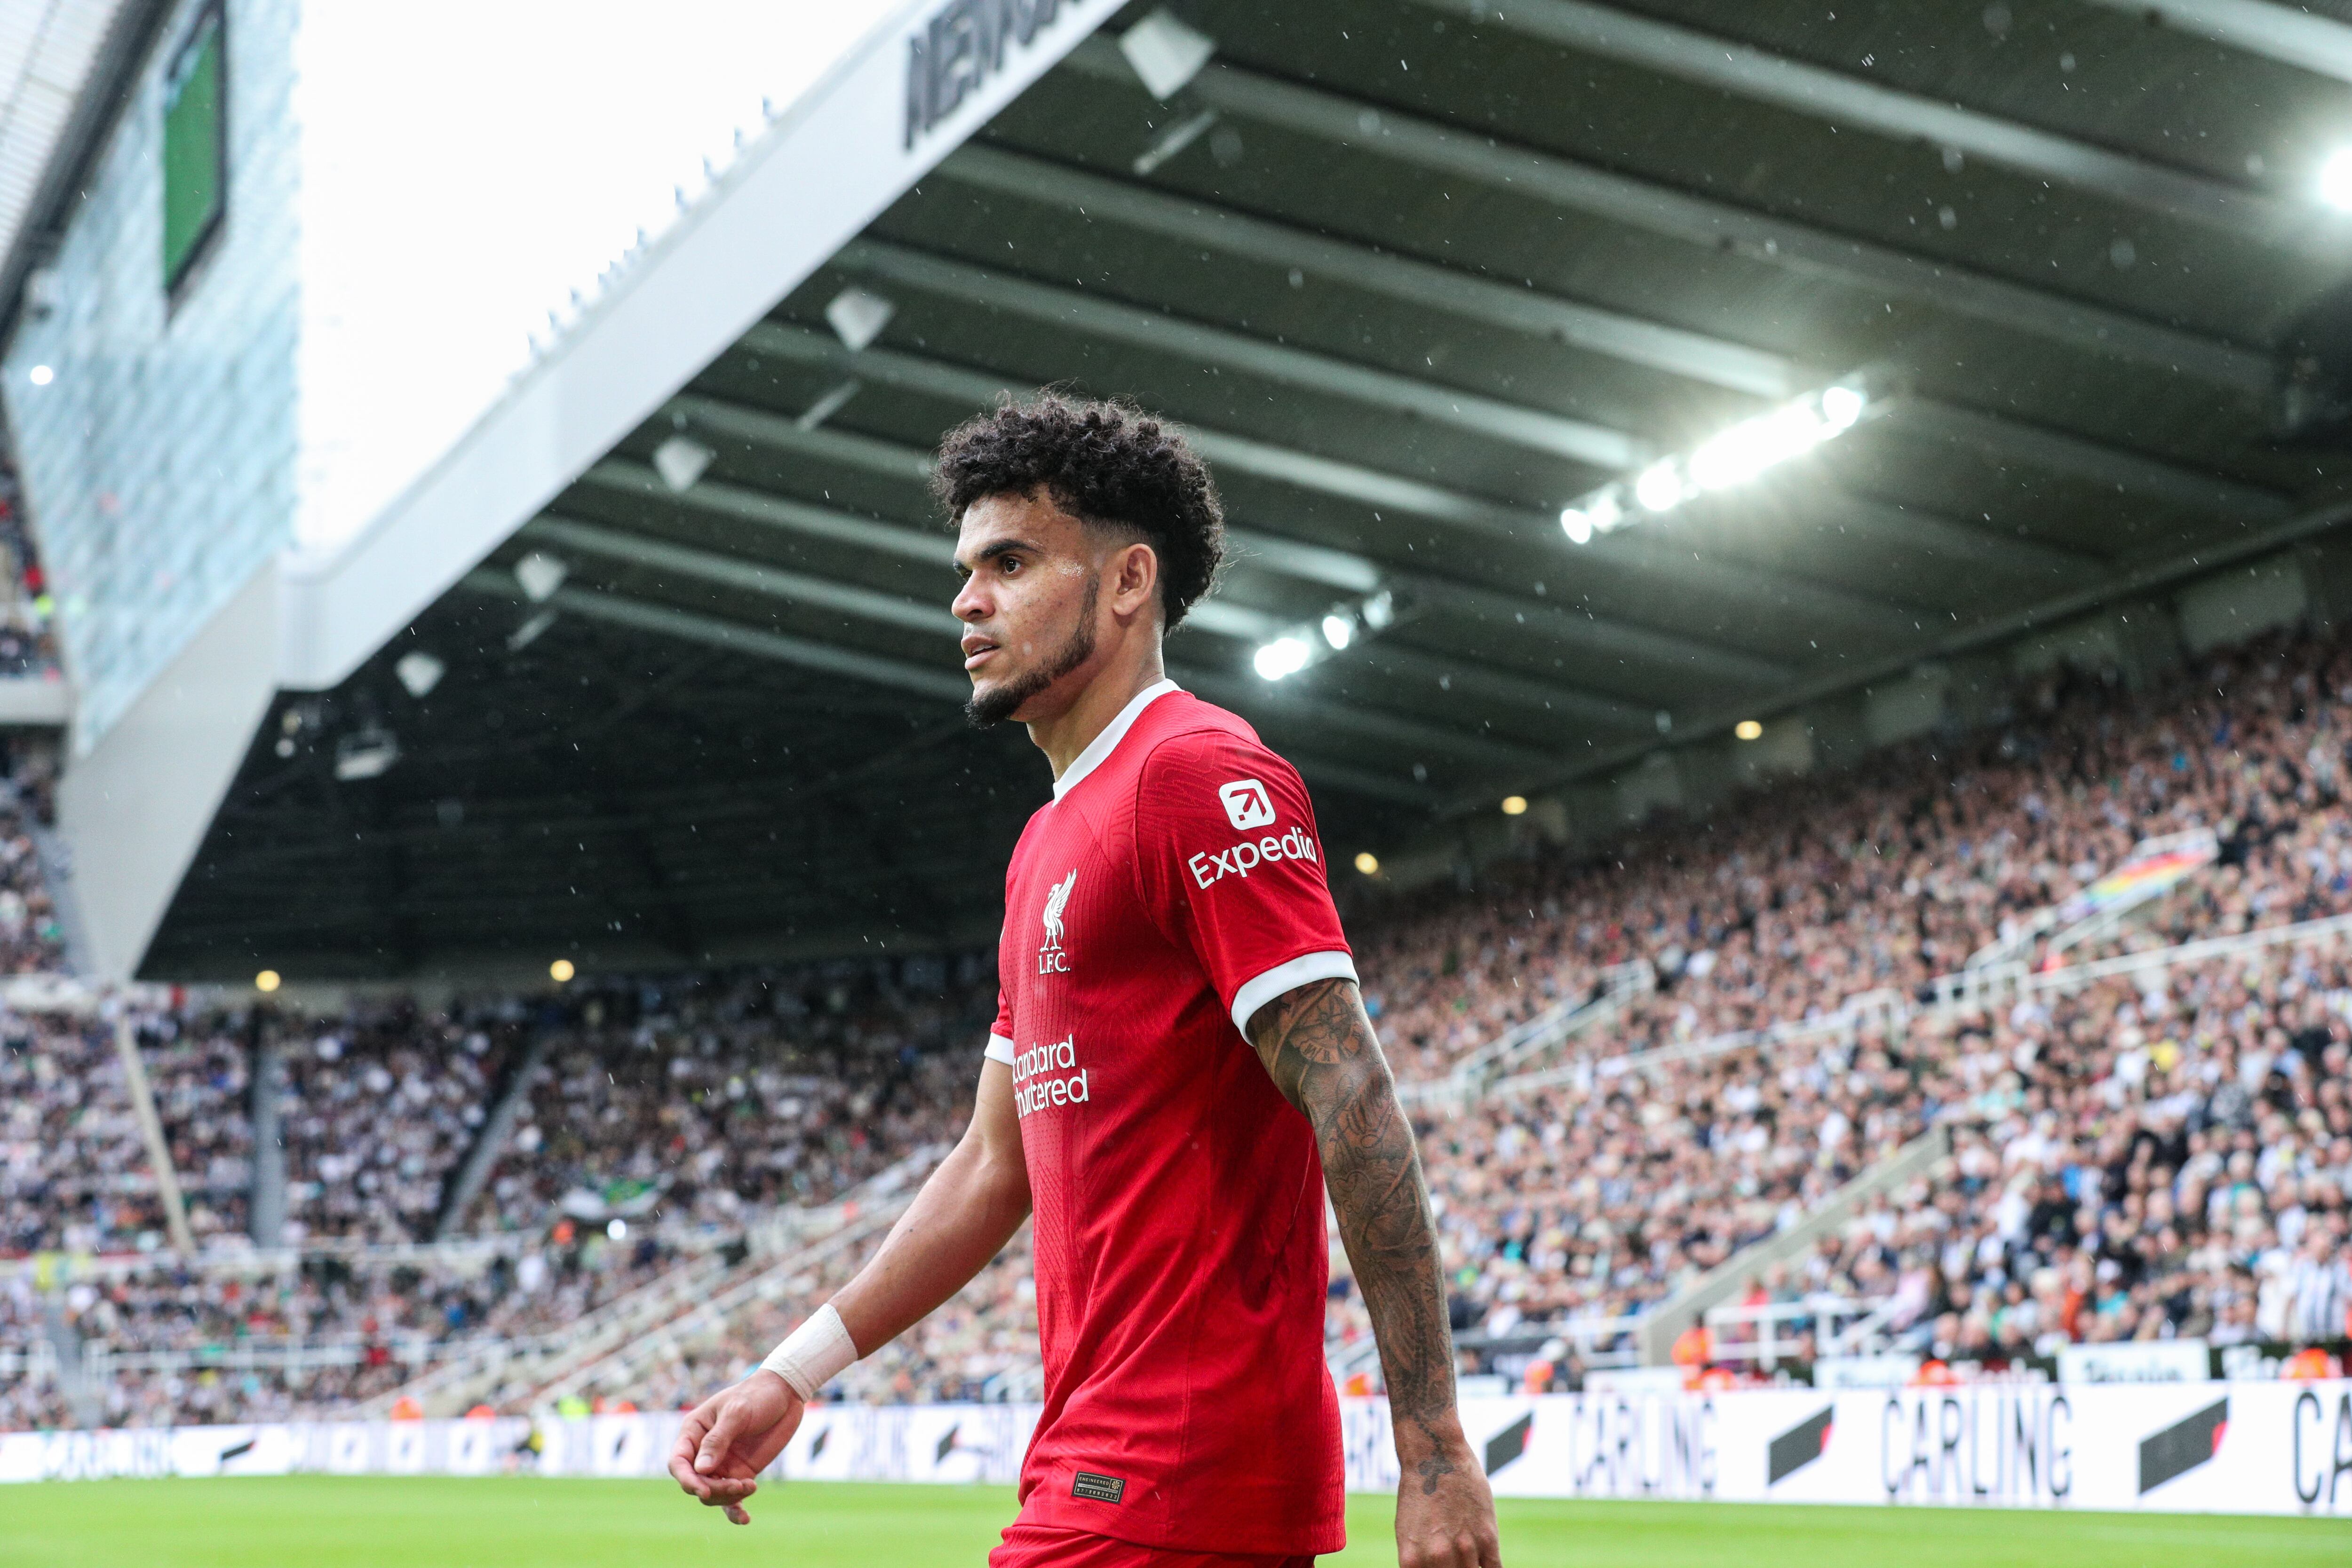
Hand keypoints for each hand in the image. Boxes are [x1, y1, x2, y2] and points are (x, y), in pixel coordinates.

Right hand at [667, 1370, 804, 1524]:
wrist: (785, 1395)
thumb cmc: (756, 1396)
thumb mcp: (737, 1412)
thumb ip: (718, 1440)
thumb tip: (700, 1469)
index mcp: (694, 1432)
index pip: (678, 1463)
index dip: (686, 1480)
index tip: (703, 1490)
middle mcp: (703, 1452)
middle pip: (695, 1483)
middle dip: (712, 1490)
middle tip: (738, 1486)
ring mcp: (722, 1465)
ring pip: (712, 1494)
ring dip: (728, 1497)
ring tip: (750, 1486)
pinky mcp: (740, 1473)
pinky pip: (732, 1498)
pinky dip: (735, 1510)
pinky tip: (744, 1519)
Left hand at [1393, 1419, 1499, 1567]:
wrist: (1435, 1456)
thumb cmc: (1419, 1494)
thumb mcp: (1409, 1534)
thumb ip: (1423, 1561)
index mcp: (1412, 1561)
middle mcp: (1437, 1558)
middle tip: (1458, 1563)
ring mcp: (1464, 1548)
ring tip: (1470, 1561)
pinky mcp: (1487, 1538)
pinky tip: (1485, 1564)